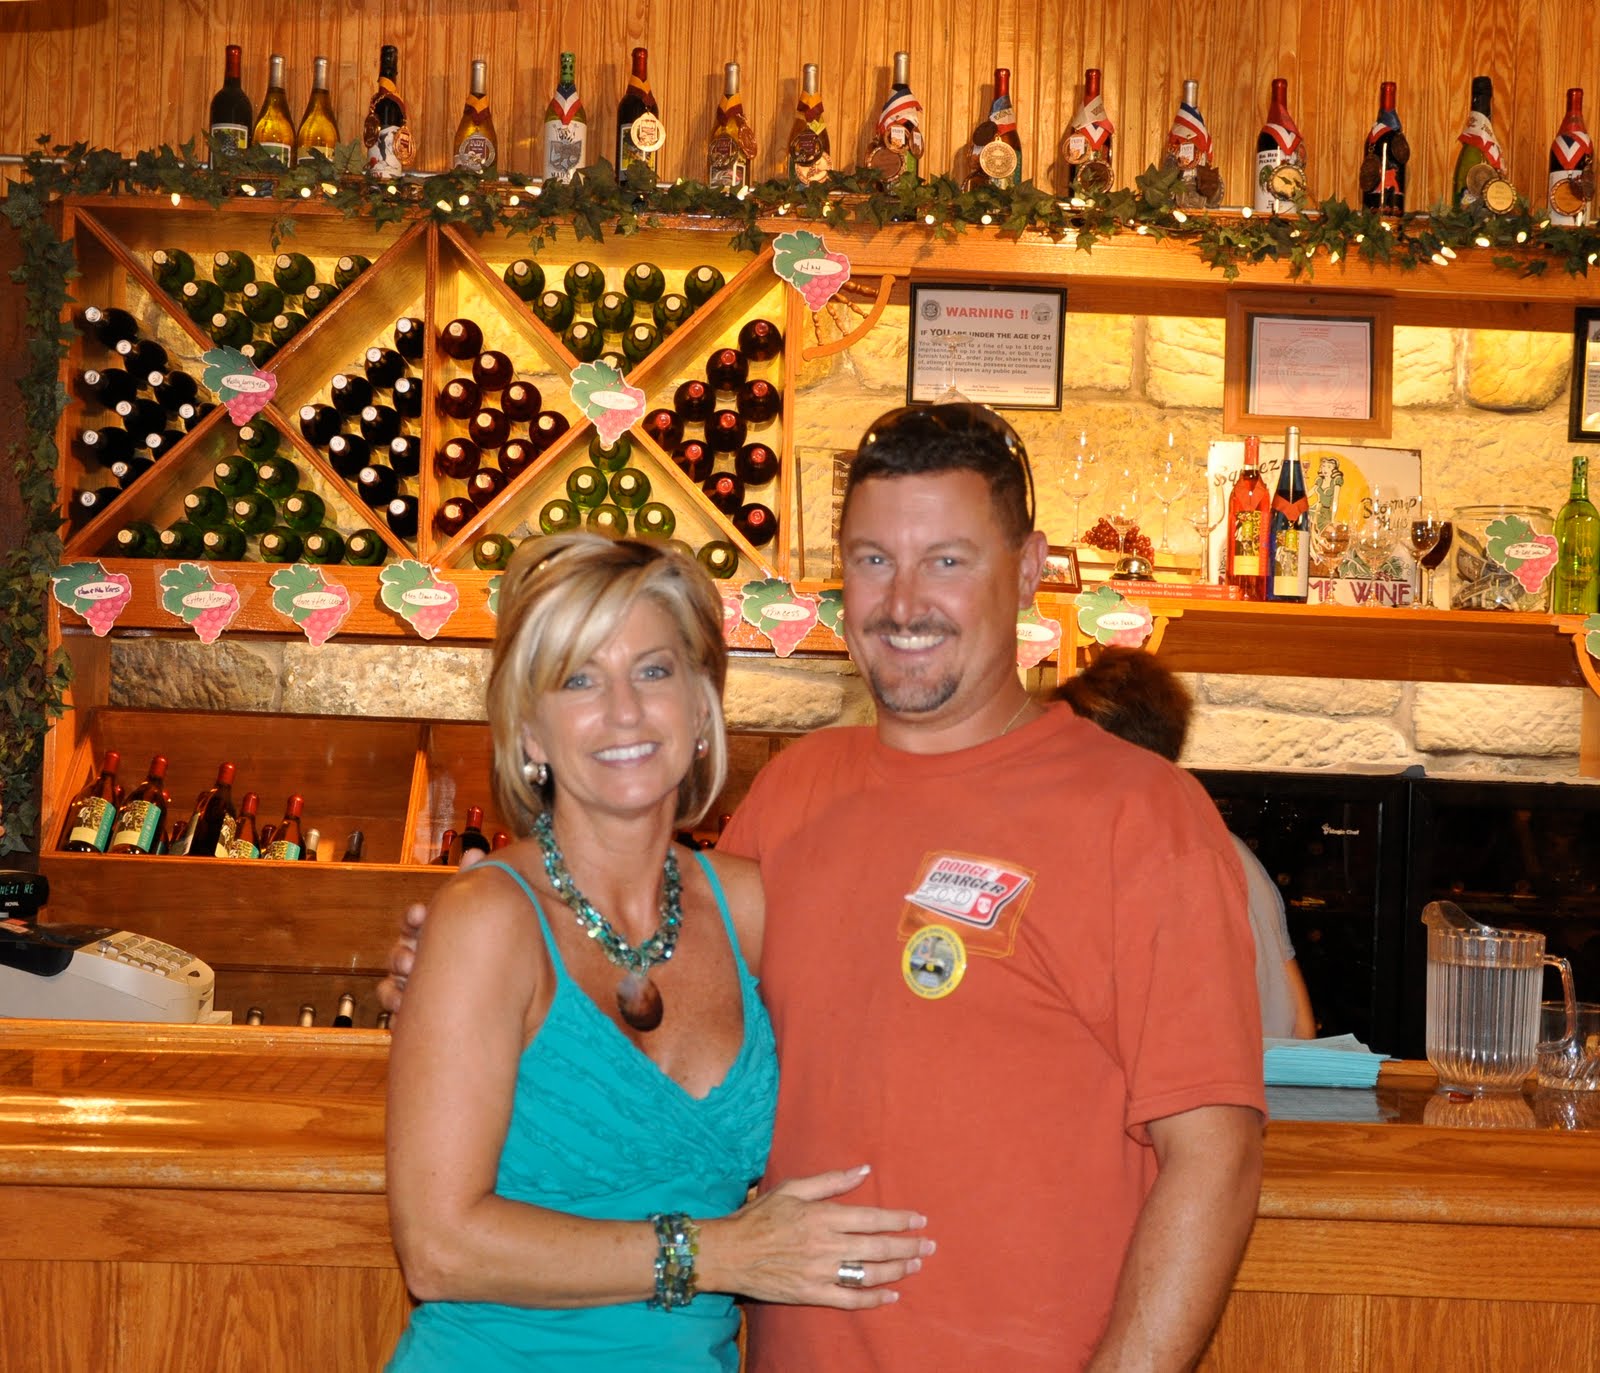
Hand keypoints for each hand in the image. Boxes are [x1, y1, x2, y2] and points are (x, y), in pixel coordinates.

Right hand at [376, 846, 486, 1015]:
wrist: (487, 994)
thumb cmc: (475, 944)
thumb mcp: (474, 914)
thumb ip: (471, 884)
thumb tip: (474, 850)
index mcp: (431, 931)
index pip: (414, 920)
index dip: (414, 917)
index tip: (421, 914)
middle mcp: (416, 953)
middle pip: (399, 949)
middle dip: (402, 952)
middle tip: (412, 958)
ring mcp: (412, 980)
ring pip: (392, 977)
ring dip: (398, 977)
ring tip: (412, 979)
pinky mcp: (410, 1006)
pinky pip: (393, 1002)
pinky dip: (395, 1002)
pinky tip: (404, 1005)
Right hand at [698, 1165, 932, 1308]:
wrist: (729, 1253)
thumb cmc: (760, 1216)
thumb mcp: (792, 1188)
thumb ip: (831, 1180)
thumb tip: (864, 1170)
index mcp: (822, 1216)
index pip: (871, 1217)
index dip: (899, 1219)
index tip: (920, 1219)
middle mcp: (824, 1244)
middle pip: (876, 1247)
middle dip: (907, 1246)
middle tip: (929, 1246)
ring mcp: (819, 1272)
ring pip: (868, 1274)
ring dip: (896, 1270)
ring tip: (915, 1265)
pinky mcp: (811, 1293)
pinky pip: (849, 1300)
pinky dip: (873, 1300)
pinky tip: (891, 1296)